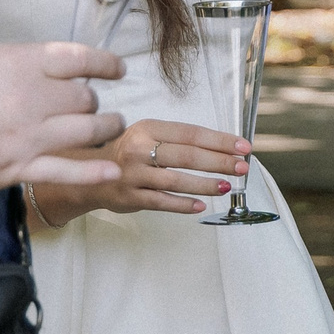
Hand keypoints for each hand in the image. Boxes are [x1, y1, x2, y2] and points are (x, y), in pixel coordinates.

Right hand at [0, 40, 127, 195]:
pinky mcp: (14, 168)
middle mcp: (30, 96)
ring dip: (105, 129)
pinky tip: (110, 168)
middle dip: (95, 102)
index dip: (106, 64)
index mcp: (21, 62)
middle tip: (94, 107)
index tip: (116, 69)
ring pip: (87, 131)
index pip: (81, 59)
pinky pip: (65, 171)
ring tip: (111, 128)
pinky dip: (92, 171)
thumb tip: (54, 71)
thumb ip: (23, 66)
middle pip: (86, 98)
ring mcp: (25, 135)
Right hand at [52, 118, 251, 219]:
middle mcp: (139, 149)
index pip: (190, 133)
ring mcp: (133, 174)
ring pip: (175, 180)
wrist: (90, 174)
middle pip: (186, 155)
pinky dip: (183, 204)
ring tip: (226, 186)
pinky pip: (161, 202)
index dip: (219, 140)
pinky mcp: (130, 197)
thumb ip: (177, 140)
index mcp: (148, 128)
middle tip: (242, 167)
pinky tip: (201, 206)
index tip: (243, 147)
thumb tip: (221, 148)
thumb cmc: (129, 154)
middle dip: (218, 161)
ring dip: (205, 184)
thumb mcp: (148, 136)